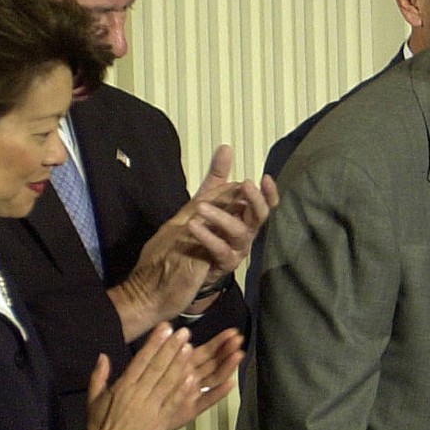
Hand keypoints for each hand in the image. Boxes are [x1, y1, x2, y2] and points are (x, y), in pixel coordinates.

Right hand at [82, 325, 242, 429]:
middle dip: (171, 348)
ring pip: (168, 382)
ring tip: (191, 348)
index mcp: (122, 387)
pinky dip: (184, 390)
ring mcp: (150, 408)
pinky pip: (174, 403)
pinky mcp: (160, 422)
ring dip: (180, 364)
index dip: (154, 343)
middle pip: (157, 367)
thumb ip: (99, 376)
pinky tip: (195, 377)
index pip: (141, 360)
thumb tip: (102, 356)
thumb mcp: (93, 399)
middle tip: (184, 332)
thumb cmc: (98, 428)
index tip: (164, 328)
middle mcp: (138, 395)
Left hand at [110, 145, 278, 334]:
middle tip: (246, 185)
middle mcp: (241, 238)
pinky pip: (221, 251)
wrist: (161, 280)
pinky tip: (194, 226)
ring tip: (201, 207)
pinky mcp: (218, 268)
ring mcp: (232, 253)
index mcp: (239, 222)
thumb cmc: (185, 241)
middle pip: (259, 218)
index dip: (268, 194)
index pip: (261, 206)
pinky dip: (208, 237)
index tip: (265, 177)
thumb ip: (215, 179)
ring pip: (241, 233)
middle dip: (255, 201)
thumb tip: (226, 149)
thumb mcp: (200, 202)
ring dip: (223, 216)